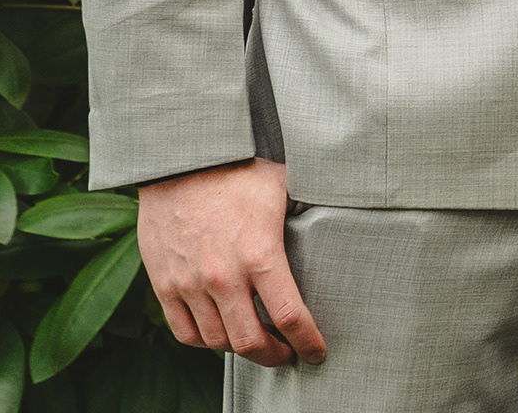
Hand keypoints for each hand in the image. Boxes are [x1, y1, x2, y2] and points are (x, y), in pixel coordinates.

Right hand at [138, 158, 323, 366]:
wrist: (181, 162)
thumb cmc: (239, 171)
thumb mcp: (285, 186)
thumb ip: (311, 208)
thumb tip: (353, 202)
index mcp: (261, 254)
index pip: (290, 316)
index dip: (308, 342)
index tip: (317, 352)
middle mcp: (224, 276)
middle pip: (251, 341)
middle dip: (275, 356)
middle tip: (288, 354)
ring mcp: (189, 284)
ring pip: (218, 341)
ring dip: (241, 350)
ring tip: (258, 343)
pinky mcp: (164, 284)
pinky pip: (184, 332)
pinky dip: (206, 341)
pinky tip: (222, 335)